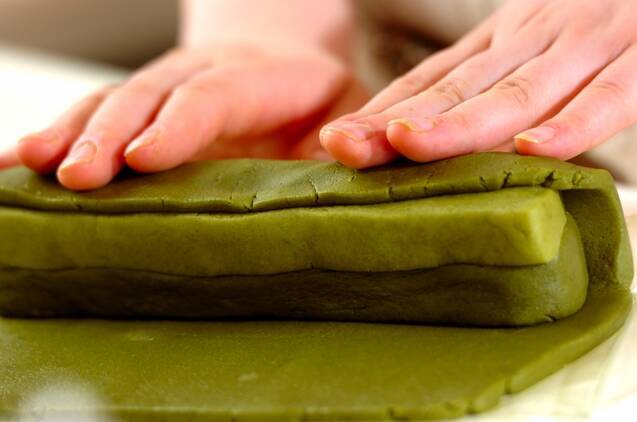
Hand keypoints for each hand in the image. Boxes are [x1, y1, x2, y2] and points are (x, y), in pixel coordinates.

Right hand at [2, 44, 358, 189]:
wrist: (288, 64)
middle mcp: (203, 75)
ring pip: (113, 100)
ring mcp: (167, 86)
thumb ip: (335, 150)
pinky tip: (19, 164)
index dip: (178, 127)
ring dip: (70, 132)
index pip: (212, 97)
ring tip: (29, 167)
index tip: (143, 159)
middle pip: (149, 95)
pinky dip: (59, 135)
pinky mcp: (146, 105)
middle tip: (74, 175)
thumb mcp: (343, 119)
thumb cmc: (320, 104)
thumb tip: (329, 183)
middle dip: (108, 134)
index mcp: (259, 79)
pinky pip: (98, 114)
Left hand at [320, 0, 636, 167]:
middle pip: (456, 90)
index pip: (432, 81)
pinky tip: (533, 151)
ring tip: (408, 144)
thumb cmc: (599, 24)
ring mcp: (585, 48)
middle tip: (345, 147)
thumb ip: (489, 85)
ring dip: (460, 123)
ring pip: (515, 93)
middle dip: (396, 123)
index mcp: (503, 42)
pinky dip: (571, 124)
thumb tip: (424, 137)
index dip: (381, 112)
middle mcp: (532, 41)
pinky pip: (606, 97)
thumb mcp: (531, 47)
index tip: (336, 141)